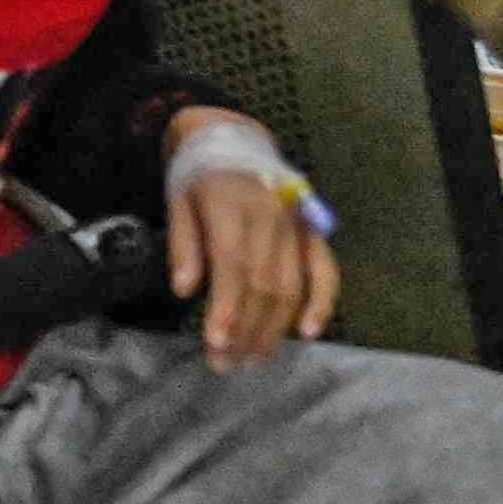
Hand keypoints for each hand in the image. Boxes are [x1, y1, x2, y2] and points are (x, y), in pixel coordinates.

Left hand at [160, 112, 335, 370]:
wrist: (232, 138)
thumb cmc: (198, 175)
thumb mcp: (177, 200)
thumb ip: (183, 243)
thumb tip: (183, 290)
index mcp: (232, 206)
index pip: (233, 265)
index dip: (227, 307)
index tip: (216, 344)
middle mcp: (271, 218)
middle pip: (263, 284)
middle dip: (246, 330)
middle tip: (226, 365)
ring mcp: (296, 226)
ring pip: (290, 286)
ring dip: (273, 329)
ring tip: (252, 360)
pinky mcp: (313, 232)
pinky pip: (325, 270)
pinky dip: (321, 302)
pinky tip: (308, 333)